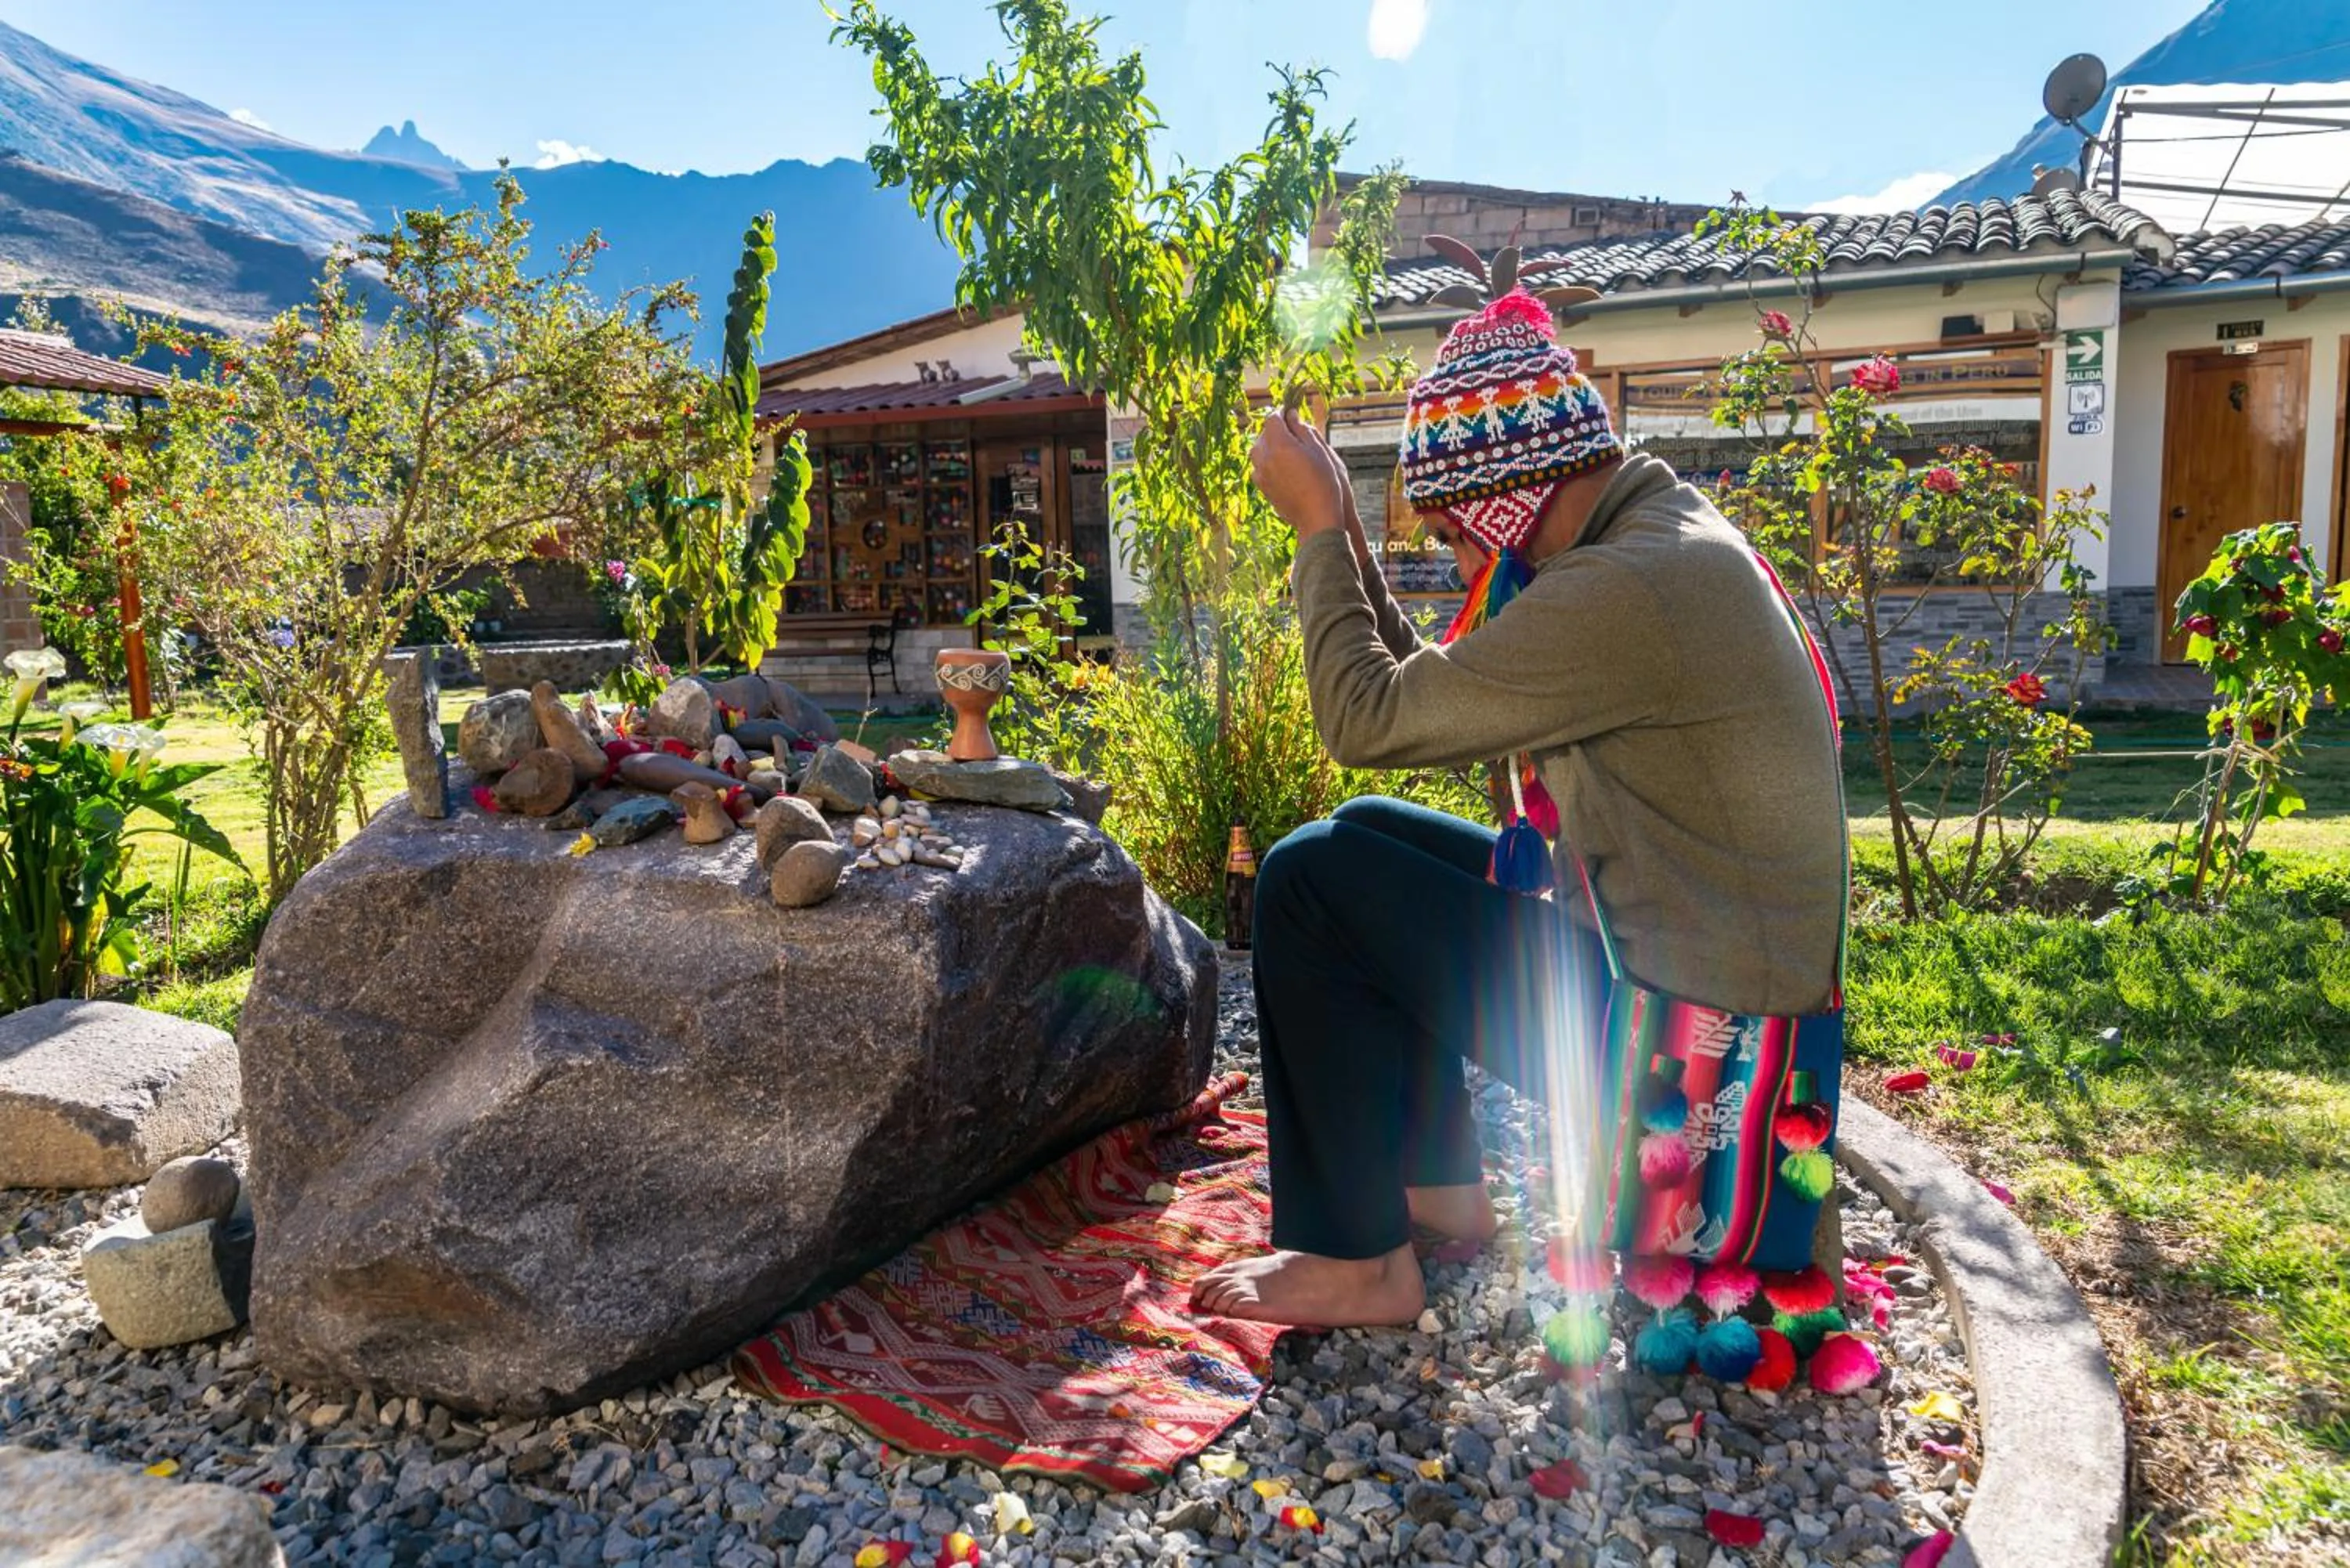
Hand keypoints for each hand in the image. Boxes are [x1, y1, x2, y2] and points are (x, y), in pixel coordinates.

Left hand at [1250, 407, 1347, 541]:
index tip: (1292, 415)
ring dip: (1270, 447)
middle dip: (1275, 431)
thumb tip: (1291, 415)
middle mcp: (1265, 458)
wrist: (1317, 517)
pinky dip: (1268, 463)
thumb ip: (1302, 429)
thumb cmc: (1324, 481)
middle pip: (1263, 435)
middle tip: (1293, 434)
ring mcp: (1261, 475)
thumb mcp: (1318, 450)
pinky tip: (1285, 469)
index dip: (1282, 414)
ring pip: (1258, 452)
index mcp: (1279, 445)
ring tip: (1289, 452)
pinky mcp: (1262, 488)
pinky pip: (1260, 468)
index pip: (1272, 419)